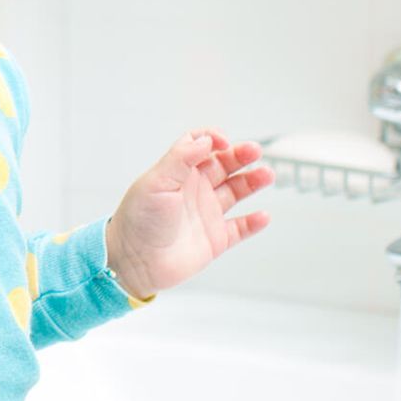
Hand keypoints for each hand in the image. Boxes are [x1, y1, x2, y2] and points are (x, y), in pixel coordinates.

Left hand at [105, 130, 272, 298]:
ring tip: (266, 175)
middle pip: (223, 165)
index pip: (198, 146)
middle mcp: (193, 190)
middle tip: (255, 151)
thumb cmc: (138, 221)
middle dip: (240, 156)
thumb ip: (180, 159)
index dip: (212, 139)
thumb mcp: (157, 183)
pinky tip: (263, 215)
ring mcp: (206, 213)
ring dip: (252, 182)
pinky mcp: (215, 239)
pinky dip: (253, 222)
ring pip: (235, 192)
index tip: (223, 141)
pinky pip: (240, 228)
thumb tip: (204, 139)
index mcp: (177, 173)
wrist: (135, 262)